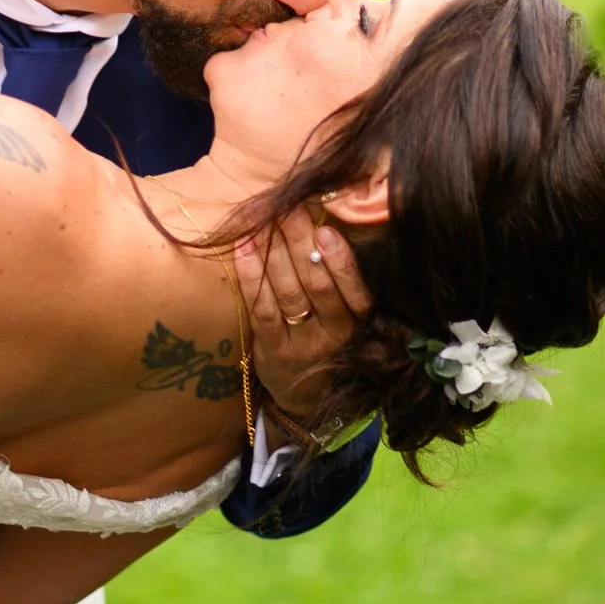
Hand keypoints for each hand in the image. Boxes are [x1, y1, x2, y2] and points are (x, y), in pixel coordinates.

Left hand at [233, 210, 371, 436]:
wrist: (302, 396)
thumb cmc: (326, 339)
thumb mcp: (346, 317)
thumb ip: (341, 279)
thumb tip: (326, 220)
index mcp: (360, 323)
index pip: (355, 291)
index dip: (340, 260)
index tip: (326, 229)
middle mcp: (335, 335)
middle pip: (317, 284)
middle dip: (301, 242)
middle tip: (288, 207)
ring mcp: (302, 343)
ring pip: (288, 292)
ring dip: (274, 250)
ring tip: (264, 217)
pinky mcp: (272, 348)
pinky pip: (261, 306)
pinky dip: (251, 273)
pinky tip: (244, 245)